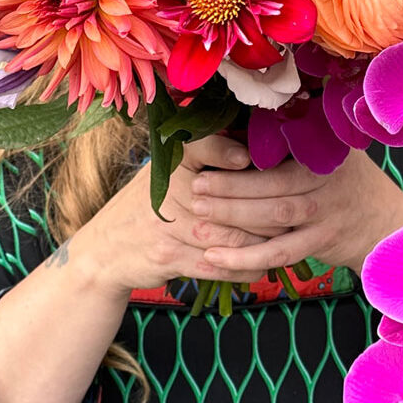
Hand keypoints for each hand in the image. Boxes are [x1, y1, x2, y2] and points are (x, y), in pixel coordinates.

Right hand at [70, 134, 273, 296]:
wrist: (104, 249)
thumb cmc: (153, 202)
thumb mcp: (169, 170)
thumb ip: (208, 153)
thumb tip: (263, 135)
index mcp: (171, 161)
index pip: (198, 146)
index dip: (224, 151)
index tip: (248, 157)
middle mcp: (168, 189)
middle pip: (230, 199)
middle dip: (267, 208)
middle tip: (297, 210)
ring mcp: (167, 225)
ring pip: (230, 235)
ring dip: (263, 241)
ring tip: (287, 238)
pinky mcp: (168, 257)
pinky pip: (217, 264)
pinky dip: (244, 267)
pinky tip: (261, 264)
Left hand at [188, 149, 402, 275]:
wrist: (388, 223)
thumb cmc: (349, 184)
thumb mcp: (335, 153)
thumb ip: (300, 140)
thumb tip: (242, 120)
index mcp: (323, 152)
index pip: (279, 150)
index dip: (242, 153)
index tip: (209, 153)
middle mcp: (326, 179)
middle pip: (273, 182)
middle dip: (230, 185)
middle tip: (196, 187)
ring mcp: (326, 213)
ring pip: (275, 215)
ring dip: (234, 216)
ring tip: (197, 217)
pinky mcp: (322, 242)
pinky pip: (280, 252)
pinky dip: (246, 257)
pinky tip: (215, 258)